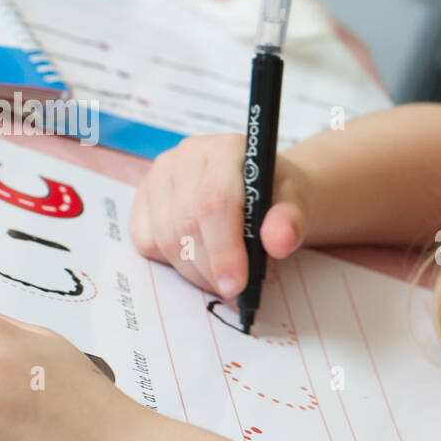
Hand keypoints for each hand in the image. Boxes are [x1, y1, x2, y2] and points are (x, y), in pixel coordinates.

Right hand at [129, 132, 315, 301]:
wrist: (261, 190)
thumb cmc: (278, 196)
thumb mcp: (297, 204)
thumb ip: (290, 221)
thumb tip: (279, 241)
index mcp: (225, 149)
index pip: (214, 201)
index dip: (224, 249)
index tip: (236, 285)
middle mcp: (186, 156)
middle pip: (187, 224)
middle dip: (211, 268)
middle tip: (234, 291)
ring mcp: (159, 175)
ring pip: (166, 237)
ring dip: (195, 271)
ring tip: (223, 280)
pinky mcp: (143, 198)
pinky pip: (147, 241)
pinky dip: (173, 262)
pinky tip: (200, 262)